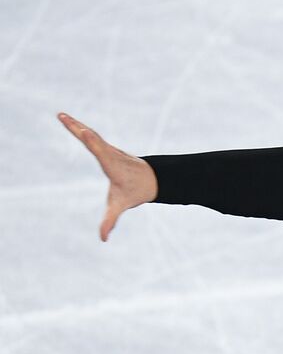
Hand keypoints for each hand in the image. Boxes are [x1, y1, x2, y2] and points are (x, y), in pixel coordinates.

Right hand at [57, 112, 157, 240]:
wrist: (151, 178)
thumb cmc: (134, 192)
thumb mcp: (121, 205)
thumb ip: (111, 220)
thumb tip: (103, 238)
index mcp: (113, 166)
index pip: (102, 152)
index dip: (93, 142)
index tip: (84, 131)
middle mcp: (111, 153)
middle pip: (93, 139)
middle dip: (78, 128)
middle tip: (63, 117)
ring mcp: (109, 148)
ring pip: (91, 134)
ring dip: (76, 124)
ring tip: (61, 115)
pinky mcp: (106, 147)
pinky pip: (91, 135)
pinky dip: (80, 127)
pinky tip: (70, 121)